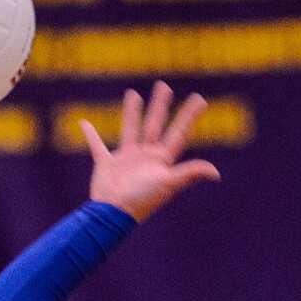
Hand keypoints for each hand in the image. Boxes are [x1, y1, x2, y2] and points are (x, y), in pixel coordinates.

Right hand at [79, 81, 219, 222]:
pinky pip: (97, 145)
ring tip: (133, 93)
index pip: (178, 133)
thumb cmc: (142, 200)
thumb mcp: (168, 184)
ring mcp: (125, 159)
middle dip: (160, 106)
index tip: (199, 99)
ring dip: (131, 112)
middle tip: (163, 86)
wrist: (113, 214)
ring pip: (130, 129)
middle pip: (155, 125)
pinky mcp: (106, 164)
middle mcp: (145, 157)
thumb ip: (189, 174)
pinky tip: (84, 123)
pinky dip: (90, 135)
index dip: (189, 117)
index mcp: (161, 160)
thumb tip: (216, 173)